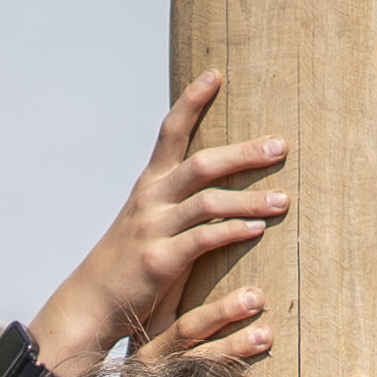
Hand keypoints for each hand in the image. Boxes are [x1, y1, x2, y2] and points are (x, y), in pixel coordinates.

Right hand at [33, 71, 289, 369]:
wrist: (92, 302)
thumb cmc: (132, 265)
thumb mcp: (150, 224)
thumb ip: (177, 203)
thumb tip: (208, 182)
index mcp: (149, 185)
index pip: (170, 132)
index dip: (191, 101)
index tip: (216, 74)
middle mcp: (150, 199)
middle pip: (201, 162)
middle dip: (243, 152)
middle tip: (281, 145)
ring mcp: (153, 228)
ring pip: (207, 202)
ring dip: (249, 199)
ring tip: (284, 200)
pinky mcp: (160, 261)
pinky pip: (202, 240)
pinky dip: (232, 232)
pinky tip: (258, 231)